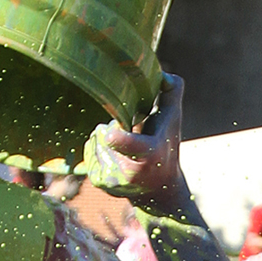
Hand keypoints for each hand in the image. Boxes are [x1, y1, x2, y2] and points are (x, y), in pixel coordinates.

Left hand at [85, 73, 190, 216]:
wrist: (158, 186)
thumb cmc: (166, 145)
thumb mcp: (174, 119)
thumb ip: (172, 92)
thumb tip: (162, 74)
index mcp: (149, 152)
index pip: (130, 145)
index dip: (119, 139)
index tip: (111, 134)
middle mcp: (130, 171)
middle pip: (106, 134)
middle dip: (115, 129)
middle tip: (134, 137)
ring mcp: (113, 180)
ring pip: (95, 142)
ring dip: (105, 139)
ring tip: (125, 148)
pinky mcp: (101, 183)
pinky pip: (87, 154)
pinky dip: (97, 149)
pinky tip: (113, 156)